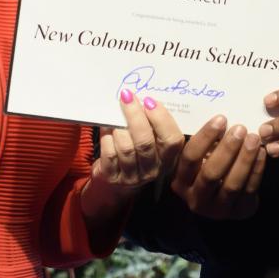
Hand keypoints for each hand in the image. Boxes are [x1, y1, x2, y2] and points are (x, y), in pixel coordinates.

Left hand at [84, 90, 184, 221]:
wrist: (117, 180)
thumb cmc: (137, 151)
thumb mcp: (152, 140)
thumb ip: (152, 124)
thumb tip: (142, 98)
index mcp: (168, 158)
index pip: (172, 140)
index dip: (162, 119)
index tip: (149, 101)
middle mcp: (153, 169)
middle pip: (145, 142)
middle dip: (135, 116)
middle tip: (127, 97)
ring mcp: (132, 176)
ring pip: (126, 148)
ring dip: (119, 127)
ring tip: (115, 115)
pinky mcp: (112, 177)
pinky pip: (109, 154)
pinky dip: (107, 137)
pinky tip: (106, 128)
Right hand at [170, 115, 265, 219]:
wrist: (223, 201)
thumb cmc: (208, 169)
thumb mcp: (199, 159)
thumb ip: (205, 143)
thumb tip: (221, 120)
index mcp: (181, 181)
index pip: (190, 158)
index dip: (205, 137)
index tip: (221, 119)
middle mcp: (195, 199)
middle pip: (210, 173)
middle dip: (227, 149)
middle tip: (240, 129)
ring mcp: (218, 210)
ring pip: (232, 184)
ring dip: (244, 159)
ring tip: (254, 139)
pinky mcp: (239, 212)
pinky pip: (249, 189)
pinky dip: (257, 169)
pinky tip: (262, 153)